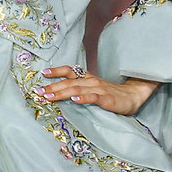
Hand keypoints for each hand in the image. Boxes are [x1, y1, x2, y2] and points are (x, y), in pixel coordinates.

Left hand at [37, 66, 158, 114]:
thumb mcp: (94, 88)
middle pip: (68, 81)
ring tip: (48, 97)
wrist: (134, 95)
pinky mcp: (106, 99)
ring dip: (61, 92)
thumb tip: (62, 92)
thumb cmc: (112, 94)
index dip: (56, 71)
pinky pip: (93, 98)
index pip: (69, 71)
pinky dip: (82, 98)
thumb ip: (81, 88)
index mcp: (87, 78)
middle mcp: (91, 81)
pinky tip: (73, 100)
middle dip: (51, 86)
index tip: (43, 73)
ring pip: (76, 89)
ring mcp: (99, 89)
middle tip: (37, 91)